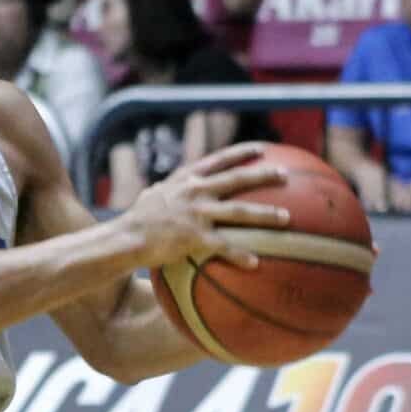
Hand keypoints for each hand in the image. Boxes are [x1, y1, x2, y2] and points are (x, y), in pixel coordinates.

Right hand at [115, 142, 290, 271]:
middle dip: (263, 176)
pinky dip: (240, 255)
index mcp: (186, 180)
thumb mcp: (151, 195)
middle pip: (237, 180)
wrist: (124, 238)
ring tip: (286, 219)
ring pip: (239, 212)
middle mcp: (195, 192)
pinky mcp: (194, 237)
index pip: (219, 159)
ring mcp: (196, 214)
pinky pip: (224, 246)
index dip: (242, 152)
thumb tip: (162, 187)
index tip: (262, 148)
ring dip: (265, 215)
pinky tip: (255, 263)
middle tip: (285, 174)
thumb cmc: (136, 220)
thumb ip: (165, 189)